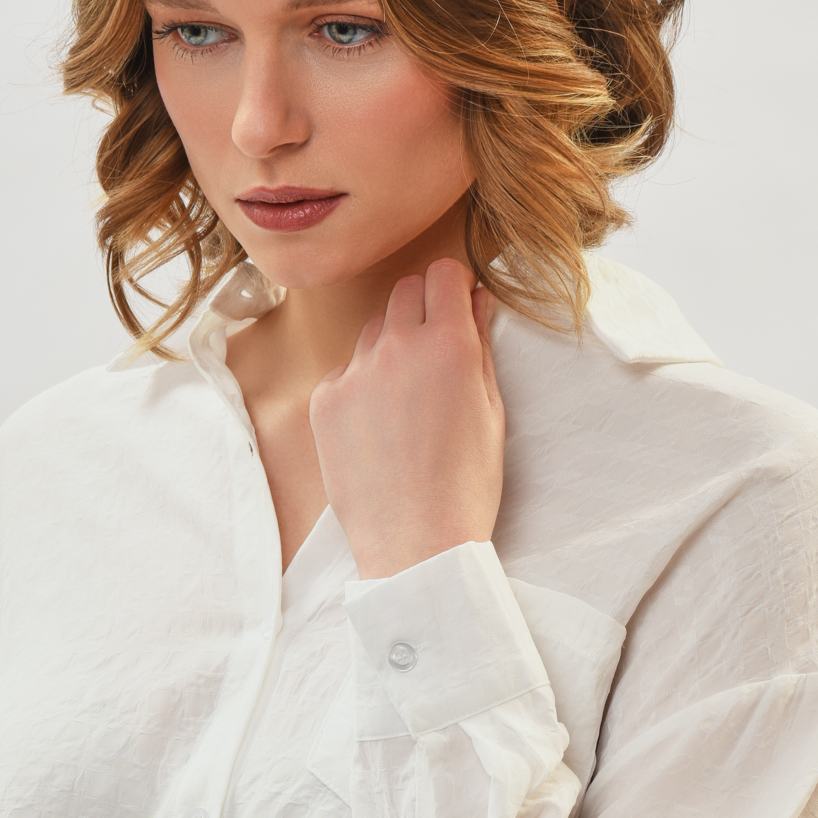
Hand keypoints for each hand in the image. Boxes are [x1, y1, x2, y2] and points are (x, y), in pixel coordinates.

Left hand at [309, 258, 504, 579]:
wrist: (416, 545)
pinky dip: (363, 385)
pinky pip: (347, 370)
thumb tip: (475, 300)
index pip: (444, 272)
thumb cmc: (466, 486)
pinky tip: (379, 427)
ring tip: (408, 398)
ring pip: (374, 330)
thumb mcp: (492, 412)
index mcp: (449, 345)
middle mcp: (397, 347)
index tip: (459, 305)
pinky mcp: (325, 399)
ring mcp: (355, 372)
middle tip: (436, 351)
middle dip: (424, 308)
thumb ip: (481, 347)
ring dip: (392, 345)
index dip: (455, 286)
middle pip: (405, 291)